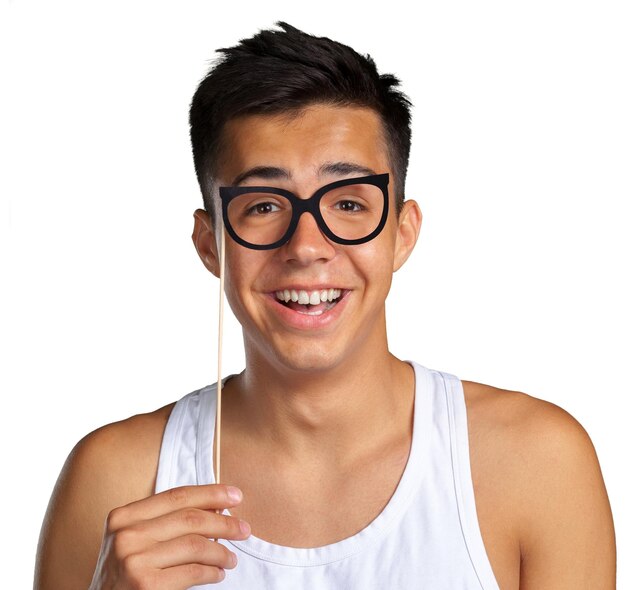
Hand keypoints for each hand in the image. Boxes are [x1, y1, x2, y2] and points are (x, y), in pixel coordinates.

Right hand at [89, 484, 250, 588]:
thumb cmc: (122, 575)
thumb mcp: (134, 540)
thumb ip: (165, 522)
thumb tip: (216, 506)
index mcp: (123, 516)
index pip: (176, 495)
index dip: (210, 493)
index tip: (235, 495)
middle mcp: (126, 535)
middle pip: (190, 518)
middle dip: (224, 522)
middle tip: (244, 529)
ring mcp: (134, 560)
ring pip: (195, 545)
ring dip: (221, 551)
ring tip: (231, 558)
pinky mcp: (145, 585)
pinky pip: (192, 572)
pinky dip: (212, 572)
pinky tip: (218, 573)